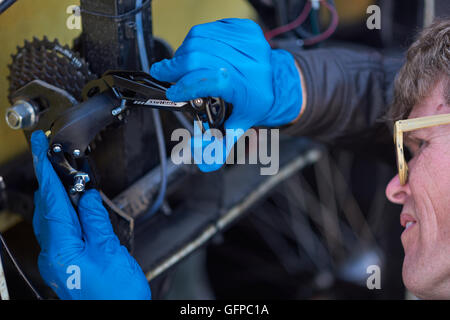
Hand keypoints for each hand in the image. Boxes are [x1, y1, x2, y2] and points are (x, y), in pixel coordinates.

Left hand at [31, 131, 150, 299]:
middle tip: (60, 161)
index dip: (44, 170)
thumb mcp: (110, 251)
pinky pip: (61, 233)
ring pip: (53, 221)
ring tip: (72, 182)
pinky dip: (67, 215)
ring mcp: (58, 261)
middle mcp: (53, 255)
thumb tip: (86, 197)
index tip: (39, 148)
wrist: (119, 319)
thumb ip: (96, 221)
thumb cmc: (117, 295)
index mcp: (61, 249)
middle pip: (47, 209)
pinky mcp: (67, 264)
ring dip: (60, 198)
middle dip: (52, 182)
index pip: (50, 200)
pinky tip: (79, 210)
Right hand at [150, 18, 302, 171]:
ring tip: (180, 65)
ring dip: (183, 53)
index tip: (173, 92)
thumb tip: (204, 164)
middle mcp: (250, 61)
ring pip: (201, 39)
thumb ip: (219, 147)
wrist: (276, 82)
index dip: (186, 85)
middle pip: (200, 56)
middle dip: (176, 66)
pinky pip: (209, 28)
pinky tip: (195, 51)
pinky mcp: (244, 28)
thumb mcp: (240, 127)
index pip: (210, 79)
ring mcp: (248, 41)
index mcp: (248, 86)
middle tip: (165, 73)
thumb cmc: (256, 103)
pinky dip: (196, 39)